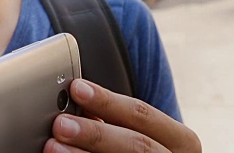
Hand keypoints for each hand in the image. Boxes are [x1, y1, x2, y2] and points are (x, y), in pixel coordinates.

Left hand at [44, 79, 200, 152]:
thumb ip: (116, 121)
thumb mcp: (142, 135)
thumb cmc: (139, 150)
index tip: (77, 88)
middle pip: (135, 145)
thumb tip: (76, 104)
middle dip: (95, 133)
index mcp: (180, 142)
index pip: (143, 115)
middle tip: (61, 124)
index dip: (108, 101)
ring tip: (53, 146)